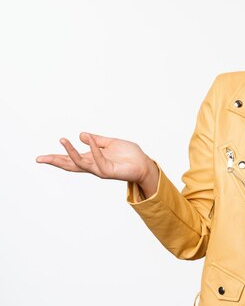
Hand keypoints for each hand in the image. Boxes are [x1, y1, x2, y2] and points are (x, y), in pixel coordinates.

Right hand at [36, 132, 156, 184]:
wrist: (144, 163)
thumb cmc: (129, 155)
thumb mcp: (110, 143)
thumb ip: (96, 140)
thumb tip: (81, 134)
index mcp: (92, 159)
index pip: (71, 159)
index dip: (57, 158)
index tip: (40, 158)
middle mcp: (94, 165)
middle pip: (70, 165)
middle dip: (55, 161)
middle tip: (40, 158)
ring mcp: (100, 169)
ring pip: (81, 163)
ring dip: (71, 151)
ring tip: (63, 140)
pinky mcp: (109, 171)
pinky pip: (98, 160)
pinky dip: (93, 149)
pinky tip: (88, 140)